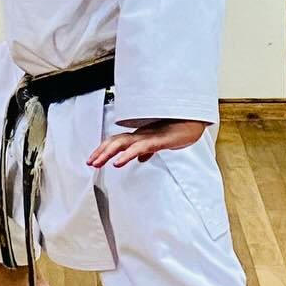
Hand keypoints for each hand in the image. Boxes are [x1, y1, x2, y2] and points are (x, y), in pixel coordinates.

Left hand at [87, 119, 207, 168]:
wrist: (195, 121)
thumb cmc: (179, 129)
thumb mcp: (160, 143)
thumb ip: (147, 150)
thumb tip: (140, 158)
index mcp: (141, 135)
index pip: (117, 140)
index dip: (103, 148)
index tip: (92, 160)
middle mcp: (141, 133)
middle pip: (116, 141)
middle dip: (101, 151)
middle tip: (89, 163)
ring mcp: (149, 136)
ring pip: (123, 143)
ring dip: (108, 153)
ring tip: (98, 163)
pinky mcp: (159, 140)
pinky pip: (139, 147)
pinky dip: (127, 154)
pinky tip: (118, 162)